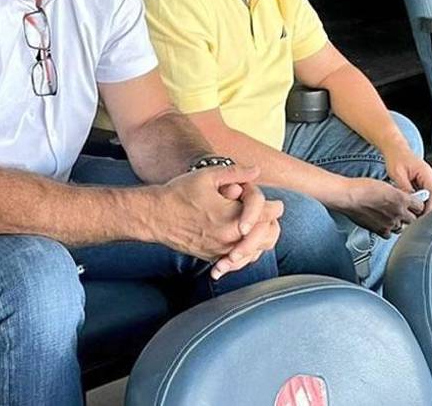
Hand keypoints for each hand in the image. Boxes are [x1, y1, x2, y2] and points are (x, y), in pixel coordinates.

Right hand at [156, 164, 282, 271]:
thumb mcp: (208, 176)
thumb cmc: (179, 193)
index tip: (276, 203)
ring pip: (255, 251)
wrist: (155, 216)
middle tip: (269, 215)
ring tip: (257, 227)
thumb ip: (236, 172)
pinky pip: (238, 260)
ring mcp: (221, 251)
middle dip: (270, 224)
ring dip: (259, 239)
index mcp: (234, 218)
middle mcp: (231, 239)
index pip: (269, 214)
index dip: (275, 205)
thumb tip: (257, 170)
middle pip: (268, 236)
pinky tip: (241, 242)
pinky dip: (244, 252)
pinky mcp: (212, 258)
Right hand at [336, 178, 424, 237]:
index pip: (420, 206)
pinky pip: (389, 234)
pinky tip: (384, 223)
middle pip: (414, 219)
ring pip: (402, 228)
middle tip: (405, 211)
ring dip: (399, 223)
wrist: (347, 196)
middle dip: (410, 215)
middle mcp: (398, 213)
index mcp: (401, 199)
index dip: (417, 205)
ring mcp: (389, 223)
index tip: (415, 205)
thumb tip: (404, 197)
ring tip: (392, 217)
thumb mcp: (385, 185)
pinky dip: (388, 230)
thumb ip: (398, 193)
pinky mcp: (379, 230)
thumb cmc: (361, 187)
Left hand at [383, 146, 431, 213]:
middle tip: (416, 221)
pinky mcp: (422, 184)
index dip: (429, 208)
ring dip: (423, 208)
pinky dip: (419, 203)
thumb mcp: (397, 173)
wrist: (395, 148)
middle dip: (426, 211)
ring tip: (412, 216)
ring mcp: (427, 181)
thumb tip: (409, 202)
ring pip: (430, 200)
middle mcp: (430, 179)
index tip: (422, 218)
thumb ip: (404, 187)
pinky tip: (411, 208)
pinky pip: (424, 197)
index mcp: (427, 175)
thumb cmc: (396, 157)